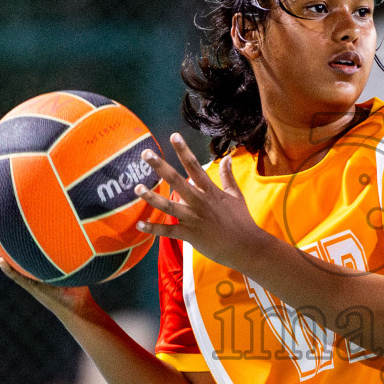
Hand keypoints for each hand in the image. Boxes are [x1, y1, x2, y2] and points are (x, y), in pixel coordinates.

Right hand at [0, 230, 99, 320]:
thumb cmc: (78, 287)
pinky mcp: (33, 288)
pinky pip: (18, 278)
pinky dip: (9, 270)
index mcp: (32, 268)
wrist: (79, 309)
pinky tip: (1, 261)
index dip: (5, 239)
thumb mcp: (73, 264)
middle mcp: (26, 273)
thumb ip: (72, 250)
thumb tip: (85, 227)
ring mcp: (27, 280)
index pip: (15, 251)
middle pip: (3, 254)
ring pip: (5, 264)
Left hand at [134, 132, 272, 272]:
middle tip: (145, 154)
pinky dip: (153, 229)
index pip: (195, 166)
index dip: (183, 151)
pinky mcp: (189, 235)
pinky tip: (139, 225)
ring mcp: (193, 219)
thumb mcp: (236, 195)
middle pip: (176, 181)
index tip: (173, 137)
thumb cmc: (242, 221)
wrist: (246, 246)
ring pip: (168, 206)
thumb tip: (227, 157)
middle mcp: (199, 202)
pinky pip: (167, 232)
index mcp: (210, 191)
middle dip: (160, 166)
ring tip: (137, 188)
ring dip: (151, 197)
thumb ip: (228, 176)